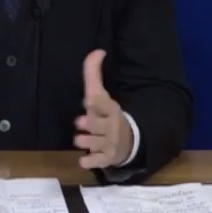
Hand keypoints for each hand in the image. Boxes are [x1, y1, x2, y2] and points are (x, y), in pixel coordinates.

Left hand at [74, 49, 132, 168]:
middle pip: (94, 124)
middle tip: (82, 122)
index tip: (88, 101)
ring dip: (84, 141)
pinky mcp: (107, 159)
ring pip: (90, 143)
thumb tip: (98, 50)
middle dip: (87, 123)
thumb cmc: (107, 113)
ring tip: (83, 139)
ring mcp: (110, 144)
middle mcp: (111, 126)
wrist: (129, 140)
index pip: (102, 103)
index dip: (95, 102)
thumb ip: (94, 73)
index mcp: (110, 108)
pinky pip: (95, 162)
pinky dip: (89, 162)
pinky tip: (85, 159)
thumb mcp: (101, 94)